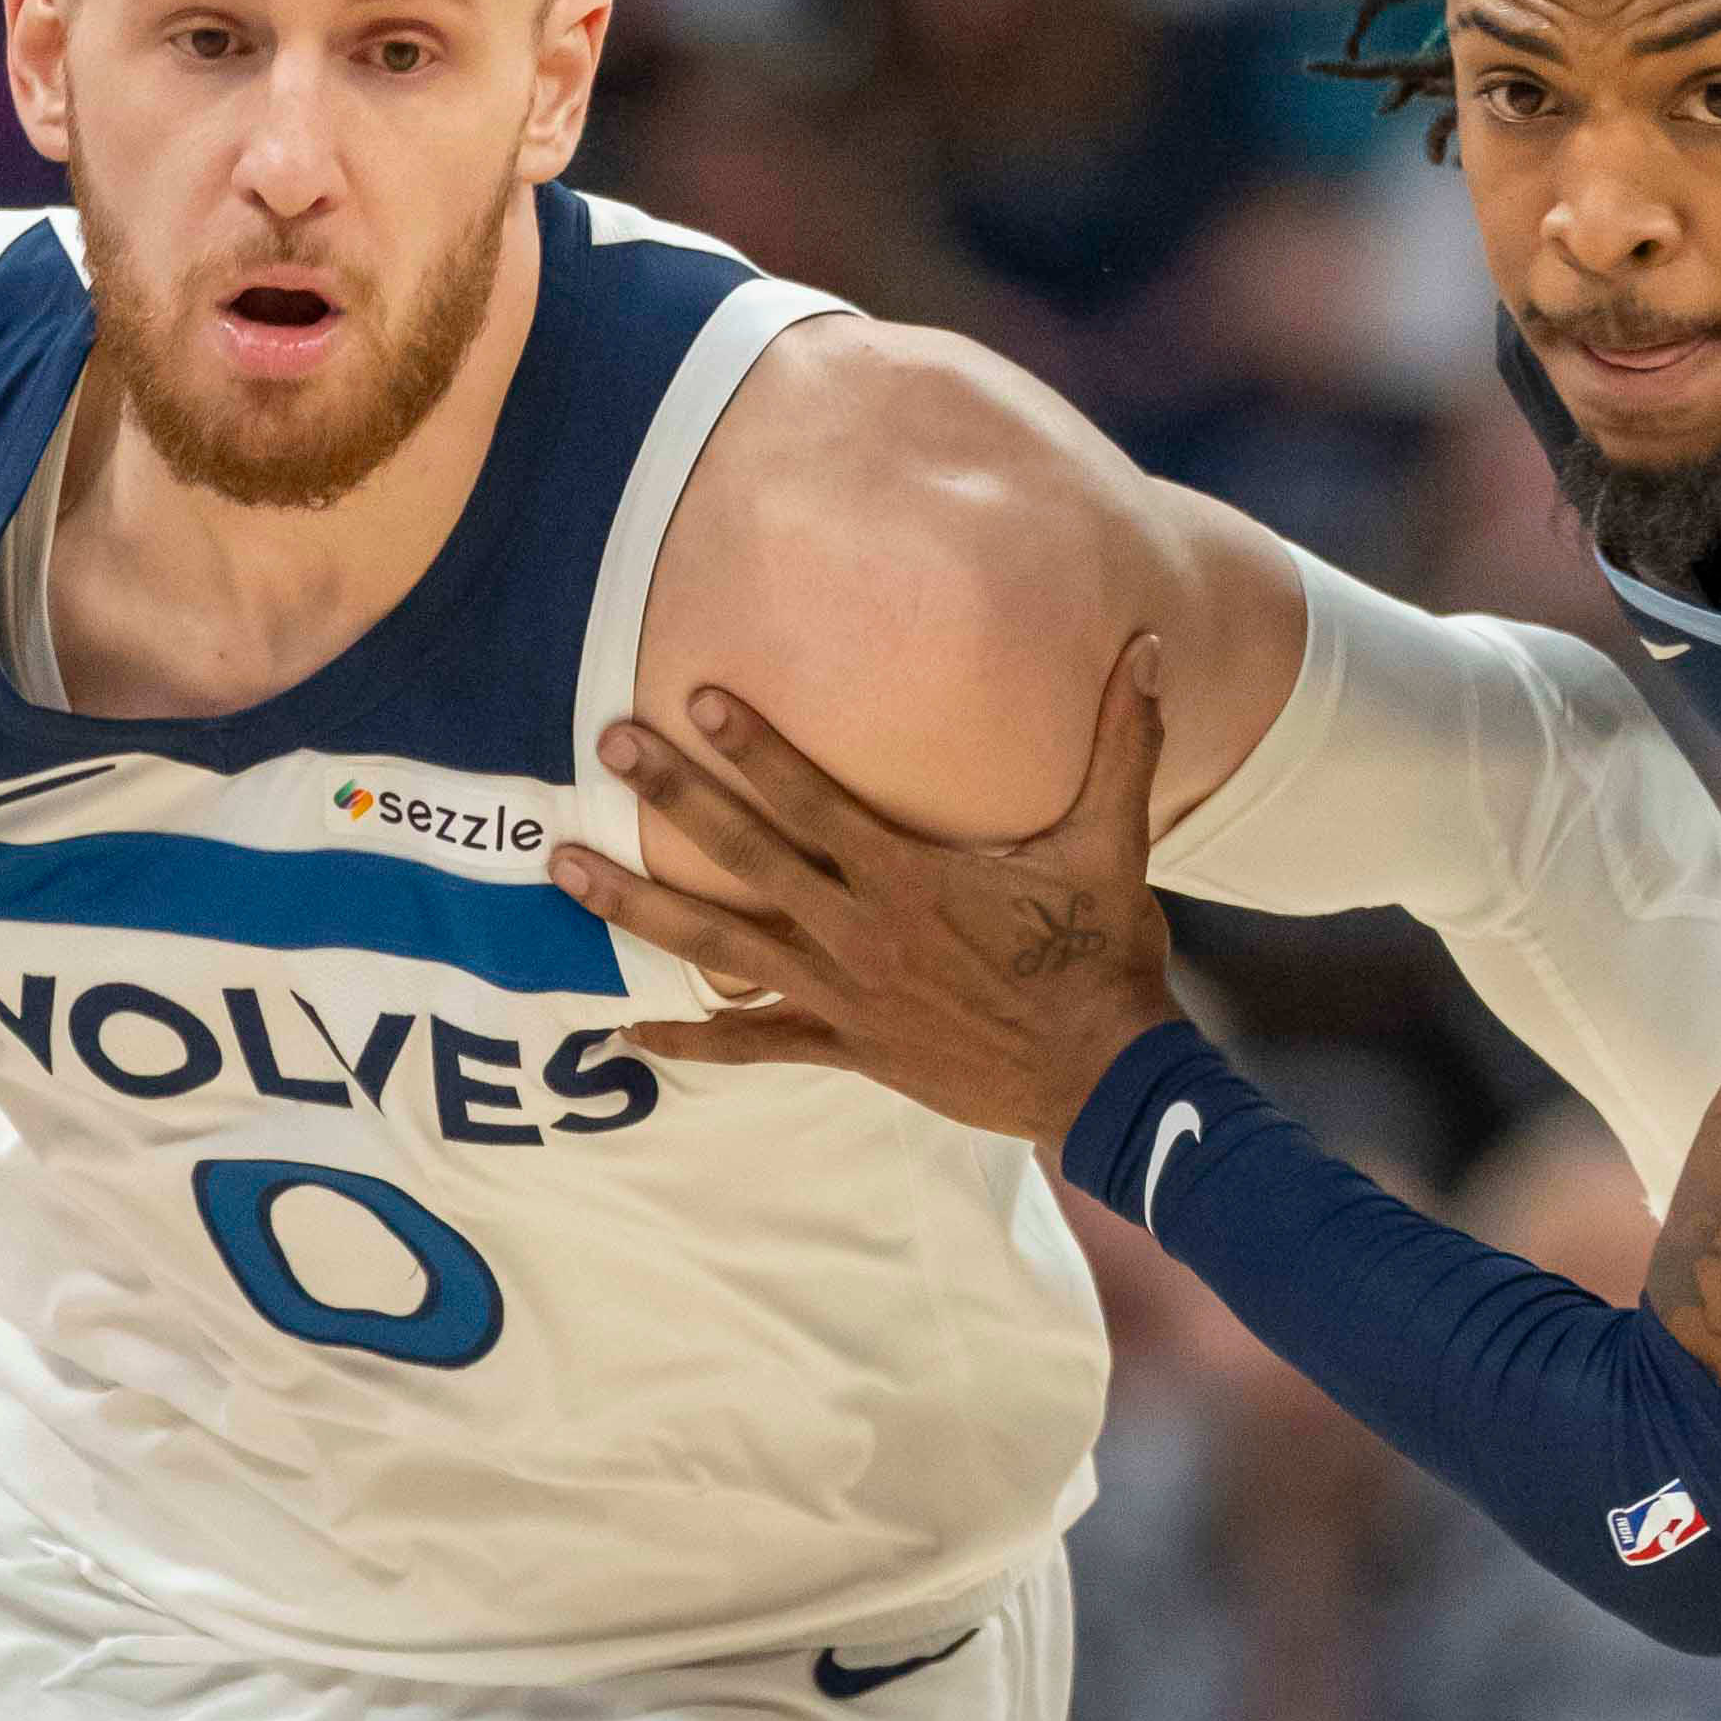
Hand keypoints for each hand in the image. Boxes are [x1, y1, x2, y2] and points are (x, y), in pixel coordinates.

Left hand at [555, 641, 1180, 1144]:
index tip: (698, 699)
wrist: (1104, 1074)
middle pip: (747, 856)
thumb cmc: (1102, 956)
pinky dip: (691, 1040)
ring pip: (722, 947)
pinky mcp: (848, 1047)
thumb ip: (1122, 743)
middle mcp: (860, 931)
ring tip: (564, 871)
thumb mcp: (1113, 844)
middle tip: (607, 746)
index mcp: (910, 877)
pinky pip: (755, 1045)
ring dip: (640, 906)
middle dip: (674, 797)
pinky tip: (627, 1030)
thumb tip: (1155, 645)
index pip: (814, 800)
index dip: (755, 748)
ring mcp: (844, 994)